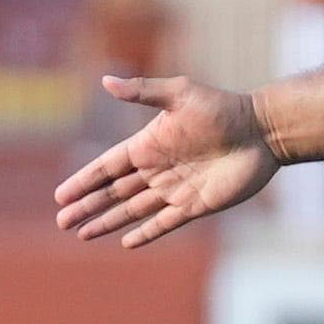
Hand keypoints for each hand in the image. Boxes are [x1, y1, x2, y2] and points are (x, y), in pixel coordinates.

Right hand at [53, 76, 279, 246]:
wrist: (262, 130)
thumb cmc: (222, 108)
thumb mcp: (180, 93)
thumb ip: (142, 91)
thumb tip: (105, 81)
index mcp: (148, 144)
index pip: (107, 167)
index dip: (84, 181)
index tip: (60, 195)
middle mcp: (157, 169)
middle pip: (113, 192)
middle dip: (88, 206)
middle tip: (63, 221)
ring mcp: (175, 189)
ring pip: (132, 210)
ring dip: (108, 221)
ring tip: (82, 234)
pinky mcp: (196, 205)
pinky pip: (164, 222)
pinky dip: (145, 233)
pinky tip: (125, 242)